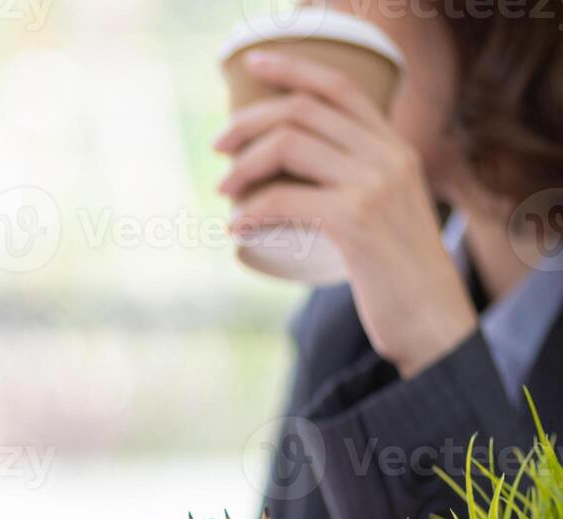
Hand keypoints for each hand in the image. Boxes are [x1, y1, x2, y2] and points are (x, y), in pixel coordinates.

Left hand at [214, 50, 477, 376]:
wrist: (432, 320)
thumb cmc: (395, 272)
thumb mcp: (384, 212)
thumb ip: (355, 186)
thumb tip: (297, 180)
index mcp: (394, 146)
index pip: (339, 86)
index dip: (292, 66)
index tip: (251, 66)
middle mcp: (389, 156)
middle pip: (301, 111)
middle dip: (246, 124)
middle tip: (218, 151)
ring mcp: (375, 185)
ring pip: (288, 146)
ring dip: (242, 166)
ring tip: (224, 192)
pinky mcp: (357, 221)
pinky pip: (284, 199)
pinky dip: (249, 212)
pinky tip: (235, 229)